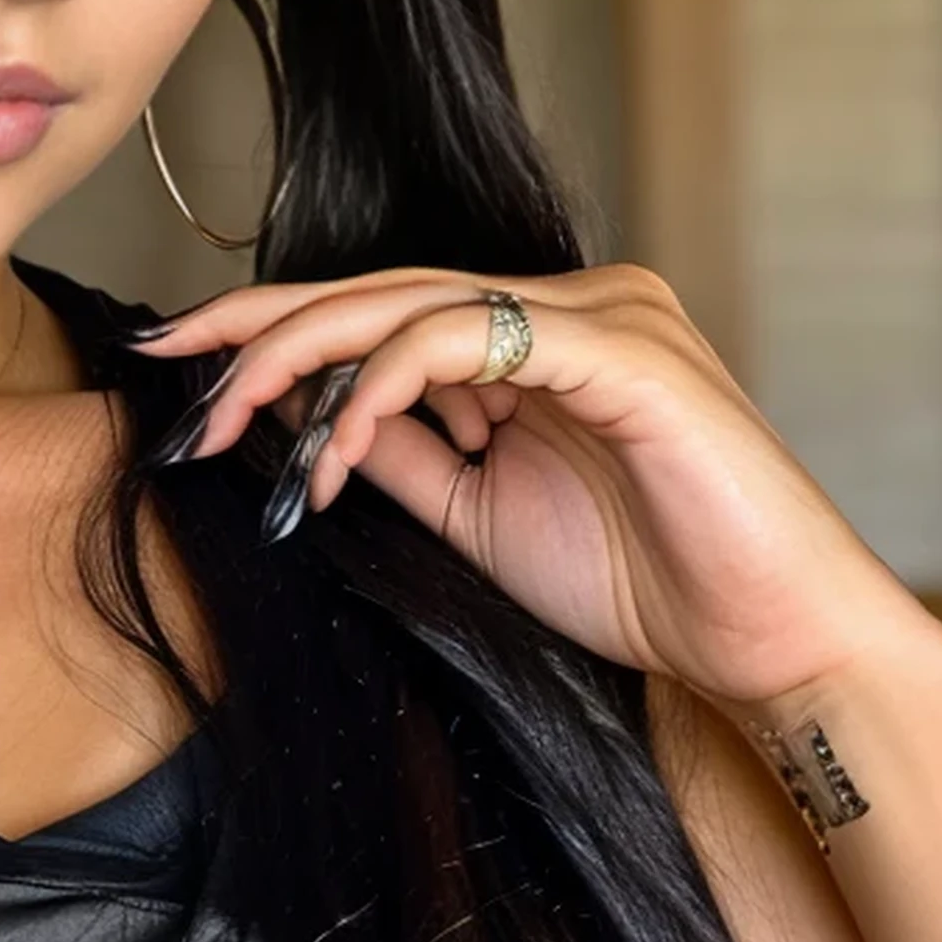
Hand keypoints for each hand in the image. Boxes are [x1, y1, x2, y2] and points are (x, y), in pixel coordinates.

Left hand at [131, 263, 935, 715]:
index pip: (383, 309)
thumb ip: (399, 451)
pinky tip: (331, 442)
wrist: (775, 651)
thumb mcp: (479, 513)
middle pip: (379, 289)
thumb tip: (299, 416)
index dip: (273, 328)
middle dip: (257, 328)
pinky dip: (382, 382)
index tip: (178, 363)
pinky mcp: (623, 347)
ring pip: (411, 302)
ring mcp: (602, 313)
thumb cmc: (647, 585)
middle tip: (166, 363)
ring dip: (302, 359)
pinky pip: (470, 339)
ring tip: (225, 419)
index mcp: (539, 333)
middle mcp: (570, 301)